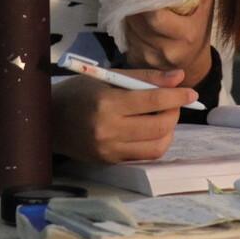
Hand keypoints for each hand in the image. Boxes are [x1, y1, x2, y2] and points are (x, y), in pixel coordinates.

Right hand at [52, 69, 197, 162]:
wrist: (48, 120)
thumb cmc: (78, 92)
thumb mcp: (106, 76)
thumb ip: (143, 77)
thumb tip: (178, 77)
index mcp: (106, 102)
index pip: (152, 100)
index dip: (176, 96)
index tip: (191, 92)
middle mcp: (108, 129)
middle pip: (159, 125)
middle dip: (174, 113)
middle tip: (175, 102)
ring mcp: (109, 149)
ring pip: (156, 146)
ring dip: (168, 130)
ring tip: (164, 116)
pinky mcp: (109, 161)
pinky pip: (144, 156)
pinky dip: (155, 142)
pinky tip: (151, 130)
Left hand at [123, 0, 217, 86]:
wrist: (192, 63)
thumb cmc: (199, 28)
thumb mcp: (207, 4)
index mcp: (186, 34)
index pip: (156, 16)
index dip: (144, 0)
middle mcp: (167, 50)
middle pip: (138, 21)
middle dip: (133, 3)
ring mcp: (151, 58)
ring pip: (129, 28)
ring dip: (127, 13)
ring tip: (131, 0)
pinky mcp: (138, 62)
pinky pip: (125, 38)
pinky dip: (127, 25)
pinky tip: (132, 18)